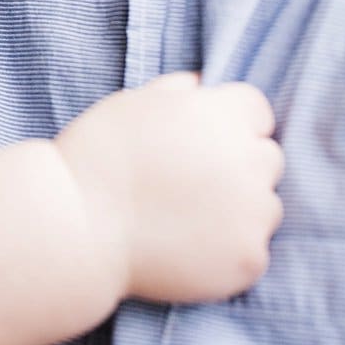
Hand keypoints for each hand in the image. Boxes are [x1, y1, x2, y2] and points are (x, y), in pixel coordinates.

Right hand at [52, 71, 282, 303]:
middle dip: (239, 167)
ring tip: (187, 220)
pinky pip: (254, 249)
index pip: (256, 112)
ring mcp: (253, 213)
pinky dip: (229, 251)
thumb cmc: (97, 158)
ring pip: (266, 206)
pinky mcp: (248, 258)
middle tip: (190, 185)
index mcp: (222, 115)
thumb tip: (203, 86)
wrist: (77, 227)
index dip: (227, 126)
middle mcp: (248, 160)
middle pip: (267, 158)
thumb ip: (178, 90)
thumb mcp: (132, 103)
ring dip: (239, 210)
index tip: (199, 146)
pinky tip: (189, 248)